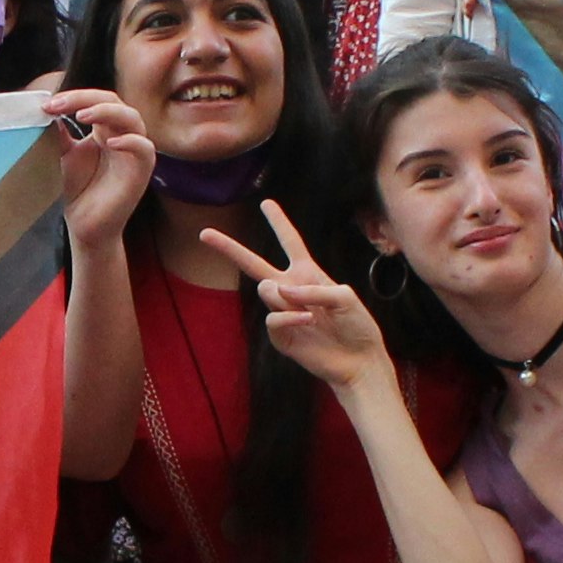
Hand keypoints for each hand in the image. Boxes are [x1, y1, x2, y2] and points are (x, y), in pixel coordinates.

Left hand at [39, 83, 153, 247]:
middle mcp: (123, 135)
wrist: (86, 226)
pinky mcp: (141, 171)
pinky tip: (108, 143)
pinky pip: (144, 149)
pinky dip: (130, 141)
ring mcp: (134, 152)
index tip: (47, 105)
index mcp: (106, 128)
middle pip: (114, 101)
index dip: (74, 97)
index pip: (97, 99)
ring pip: (133, 119)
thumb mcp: (65, 155)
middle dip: (85, 98)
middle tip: (59, 105)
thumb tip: (48, 109)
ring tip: (82, 116)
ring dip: (107, 112)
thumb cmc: (79, 190)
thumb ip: (60, 133)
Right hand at [197, 201, 394, 393]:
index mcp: (308, 273)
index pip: (290, 242)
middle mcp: (291, 289)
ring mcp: (283, 312)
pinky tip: (308, 321)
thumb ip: (314, 288)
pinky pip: (272, 318)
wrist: (358, 360)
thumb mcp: (345, 297)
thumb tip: (280, 290)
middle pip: (253, 264)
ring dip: (285, 296)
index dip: (279, 222)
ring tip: (310, 313)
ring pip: (267, 291)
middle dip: (229, 248)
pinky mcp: (280, 335)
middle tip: (204, 233)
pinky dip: (290, 317)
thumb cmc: (357, 325)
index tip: (266, 203)